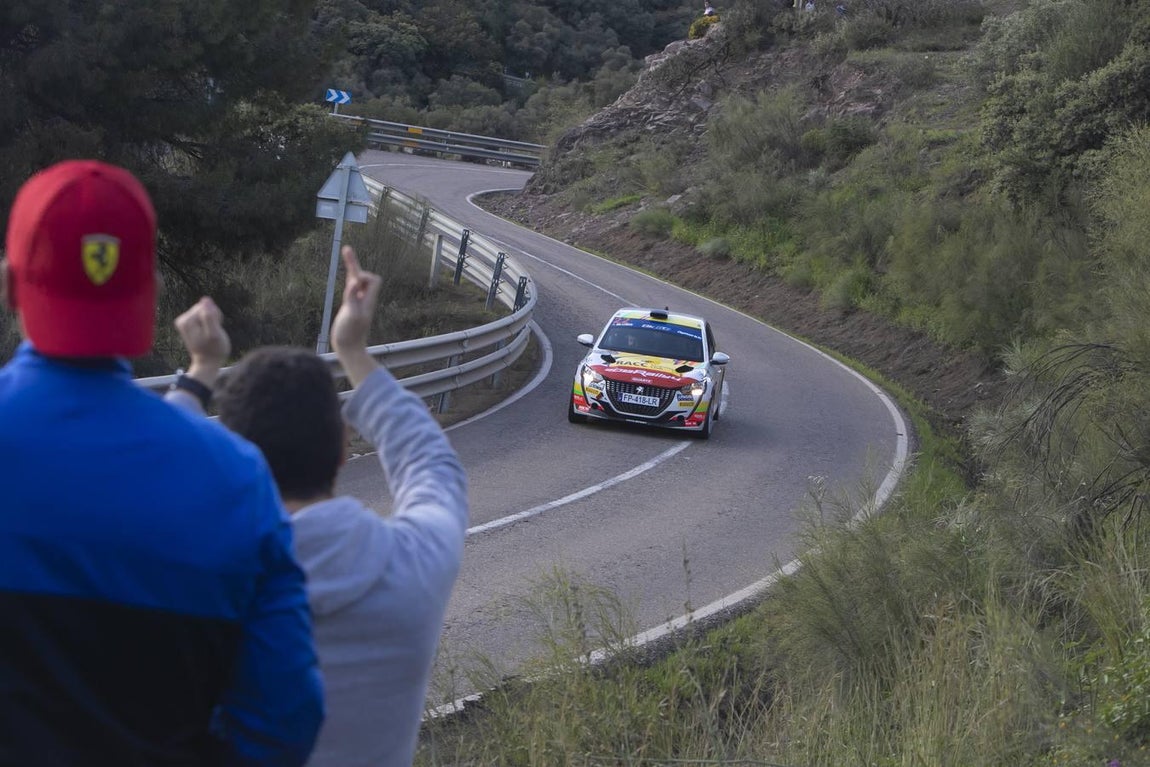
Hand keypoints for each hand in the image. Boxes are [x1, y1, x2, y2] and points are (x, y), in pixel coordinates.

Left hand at [174, 296, 229, 386]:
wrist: (207, 362)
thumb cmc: (214, 350)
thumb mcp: (215, 334)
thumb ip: (210, 316)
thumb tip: (205, 299)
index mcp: (186, 321)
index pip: (205, 307)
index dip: (216, 316)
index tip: (215, 329)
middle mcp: (182, 319)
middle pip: (204, 307)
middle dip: (213, 317)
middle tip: (214, 332)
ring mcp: (184, 321)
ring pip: (205, 310)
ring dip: (213, 320)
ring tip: (211, 333)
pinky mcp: (188, 322)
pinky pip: (203, 314)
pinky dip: (210, 321)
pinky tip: (209, 331)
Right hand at [331, 245, 382, 386]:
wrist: (348, 349)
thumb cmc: (350, 335)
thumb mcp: (351, 315)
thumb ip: (352, 298)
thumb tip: (354, 281)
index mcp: (368, 300)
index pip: (373, 280)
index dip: (364, 275)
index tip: (354, 280)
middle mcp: (364, 300)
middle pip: (364, 277)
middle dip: (354, 263)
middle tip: (346, 248)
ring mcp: (357, 304)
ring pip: (357, 282)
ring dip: (352, 268)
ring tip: (346, 251)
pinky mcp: (349, 309)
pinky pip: (351, 291)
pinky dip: (349, 280)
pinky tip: (347, 276)